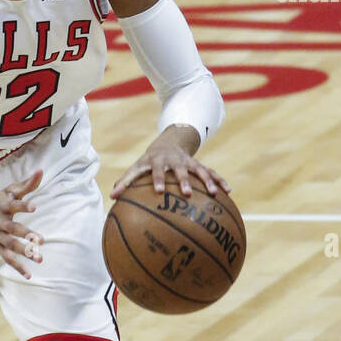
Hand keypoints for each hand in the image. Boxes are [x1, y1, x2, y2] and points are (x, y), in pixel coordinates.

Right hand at [0, 169, 43, 278]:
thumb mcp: (10, 190)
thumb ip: (27, 184)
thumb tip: (41, 171)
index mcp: (3, 205)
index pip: (14, 204)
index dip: (24, 206)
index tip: (35, 206)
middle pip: (12, 228)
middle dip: (26, 234)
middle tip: (40, 240)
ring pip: (10, 245)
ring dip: (24, 252)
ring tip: (39, 258)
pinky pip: (7, 258)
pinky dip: (17, 266)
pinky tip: (29, 274)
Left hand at [111, 127, 230, 198]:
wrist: (169, 142)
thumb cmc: (149, 162)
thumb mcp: (137, 168)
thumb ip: (125, 182)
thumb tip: (112, 197)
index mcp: (156, 162)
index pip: (155, 170)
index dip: (157, 179)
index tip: (158, 191)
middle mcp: (172, 161)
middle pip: (178, 170)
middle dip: (182, 180)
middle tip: (185, 193)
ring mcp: (187, 162)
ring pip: (198, 170)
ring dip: (206, 181)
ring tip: (214, 193)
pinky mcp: (198, 164)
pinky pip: (210, 173)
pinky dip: (219, 181)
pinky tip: (228, 191)